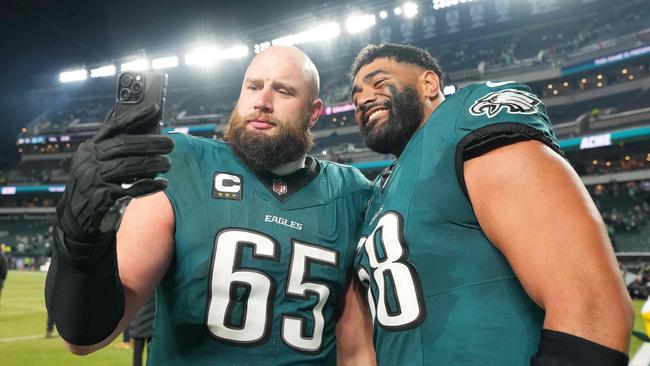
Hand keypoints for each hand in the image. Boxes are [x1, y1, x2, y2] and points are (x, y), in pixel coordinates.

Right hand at [57, 104, 173, 249]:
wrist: (76, 218)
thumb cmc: (94, 185)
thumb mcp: (96, 163)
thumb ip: (114, 147)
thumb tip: (140, 127)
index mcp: (90, 147)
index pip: (114, 126)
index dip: (135, 116)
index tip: (155, 108)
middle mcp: (89, 160)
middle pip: (123, 145)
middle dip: (150, 143)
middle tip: (170, 145)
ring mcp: (92, 178)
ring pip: (127, 166)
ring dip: (152, 164)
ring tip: (168, 164)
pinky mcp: (100, 198)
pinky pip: (130, 189)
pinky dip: (149, 186)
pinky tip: (163, 184)